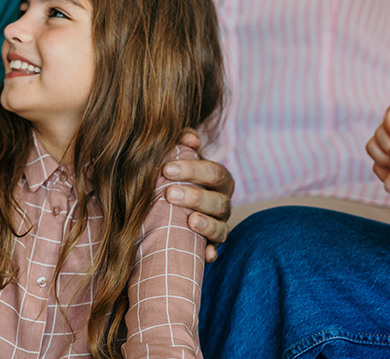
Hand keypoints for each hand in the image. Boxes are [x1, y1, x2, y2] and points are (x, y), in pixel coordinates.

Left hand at [165, 129, 233, 261]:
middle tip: (170, 193)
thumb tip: (189, 137)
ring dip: (207, 224)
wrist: (168, 210)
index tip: (167, 168)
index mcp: (218, 181)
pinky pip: (215, 252)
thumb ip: (183, 145)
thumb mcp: (179, 160)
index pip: (215, 172)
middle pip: (219, 201)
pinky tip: (205, 253)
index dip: (194, 170)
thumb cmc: (175, 178)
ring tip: (189, 220)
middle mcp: (222, 204)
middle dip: (196, 196)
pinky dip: (211, 253)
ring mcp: (219, 227)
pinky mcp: (210, 247)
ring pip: (222, 228)